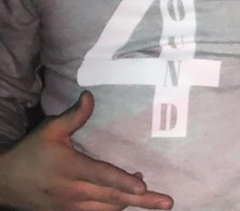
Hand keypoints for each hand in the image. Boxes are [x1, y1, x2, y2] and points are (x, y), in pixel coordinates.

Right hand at [0, 91, 173, 210]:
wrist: (5, 181)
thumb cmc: (31, 151)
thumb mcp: (50, 129)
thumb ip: (73, 115)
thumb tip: (90, 96)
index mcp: (70, 169)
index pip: (102, 176)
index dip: (123, 181)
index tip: (143, 184)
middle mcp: (73, 192)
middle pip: (112, 197)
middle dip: (142, 200)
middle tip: (167, 201)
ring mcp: (71, 207)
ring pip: (107, 209)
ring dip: (130, 203)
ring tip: (151, 196)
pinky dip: (114, 209)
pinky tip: (128, 200)